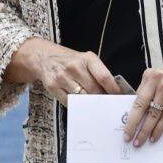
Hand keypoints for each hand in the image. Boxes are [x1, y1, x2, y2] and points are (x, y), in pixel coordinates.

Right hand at [13, 37, 127, 106]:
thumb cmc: (70, 60)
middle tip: (107, 105)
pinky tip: (80, 105)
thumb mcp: (86, 60)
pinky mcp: (52, 87)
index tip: (119, 97)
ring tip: (95, 106)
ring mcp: (62, 77)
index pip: (104, 77)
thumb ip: (98, 72)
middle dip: (102, 99)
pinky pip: (69, 102)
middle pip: (94, 90)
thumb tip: (114, 90)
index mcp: (87, 58)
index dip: (113, 89)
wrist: (44, 57)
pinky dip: (76, 105)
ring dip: (90, 104)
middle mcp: (75, 67)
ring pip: (82, 97)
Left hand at [124, 62, 162, 145]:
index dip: (129, 115)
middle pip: (141, 106)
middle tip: (127, 137)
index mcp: (150, 75)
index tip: (125, 126)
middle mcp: (157, 79)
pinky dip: (159, 129)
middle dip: (132, 124)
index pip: (136, 99)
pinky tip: (154, 136)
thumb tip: (139, 115)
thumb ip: (152, 93)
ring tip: (140, 140)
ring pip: (153, 114)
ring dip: (145, 130)